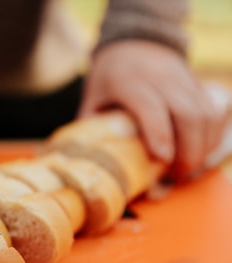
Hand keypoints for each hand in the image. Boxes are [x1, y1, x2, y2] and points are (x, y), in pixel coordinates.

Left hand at [78, 40, 227, 179]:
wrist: (134, 43)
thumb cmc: (109, 78)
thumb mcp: (91, 99)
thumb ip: (91, 128)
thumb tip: (92, 162)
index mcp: (129, 81)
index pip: (149, 107)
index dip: (158, 134)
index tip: (162, 160)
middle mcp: (162, 79)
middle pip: (187, 114)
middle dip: (187, 151)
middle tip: (174, 176)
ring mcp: (184, 81)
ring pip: (206, 114)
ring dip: (202, 147)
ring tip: (185, 170)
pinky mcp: (199, 86)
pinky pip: (214, 112)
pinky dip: (211, 137)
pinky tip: (198, 153)